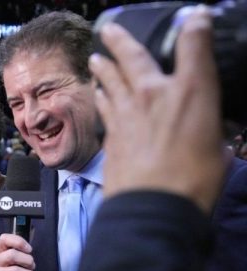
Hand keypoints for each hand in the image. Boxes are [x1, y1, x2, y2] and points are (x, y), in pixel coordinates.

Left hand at [90, 7, 225, 213]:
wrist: (151, 207)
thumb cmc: (193, 182)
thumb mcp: (217, 150)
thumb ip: (210, 131)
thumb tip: (210, 130)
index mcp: (190, 92)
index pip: (194, 44)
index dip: (195, 26)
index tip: (195, 18)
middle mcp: (153, 94)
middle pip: (133, 56)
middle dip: (120, 39)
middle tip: (109, 30)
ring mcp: (127, 112)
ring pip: (110, 80)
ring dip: (103, 67)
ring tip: (96, 59)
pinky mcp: (110, 133)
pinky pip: (104, 106)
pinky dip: (101, 96)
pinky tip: (99, 95)